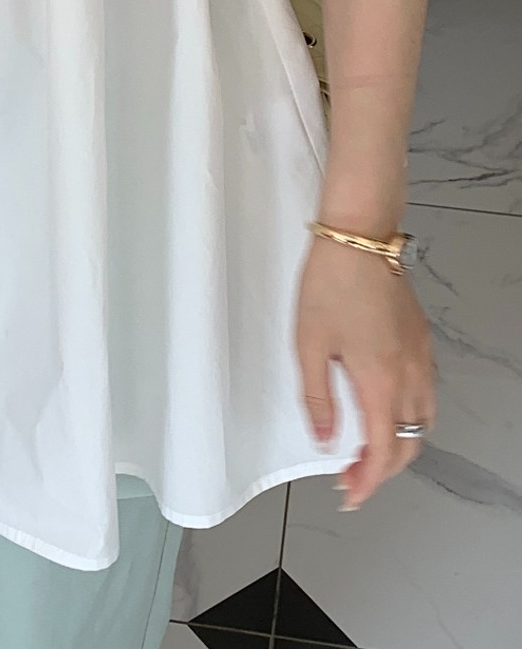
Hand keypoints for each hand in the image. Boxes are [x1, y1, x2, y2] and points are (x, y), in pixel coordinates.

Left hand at [295, 234, 436, 509]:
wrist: (358, 238)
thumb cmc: (328, 285)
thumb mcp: (308, 343)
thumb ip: (317, 397)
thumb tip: (326, 439)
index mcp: (380, 380)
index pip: (384, 451)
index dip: (368, 481)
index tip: (349, 494)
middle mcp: (410, 374)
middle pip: (409, 443)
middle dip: (382, 469)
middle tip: (351, 478)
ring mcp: (420, 356)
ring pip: (422, 421)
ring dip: (399, 444)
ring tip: (367, 450)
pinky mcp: (420, 339)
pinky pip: (425, 394)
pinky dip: (409, 417)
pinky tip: (386, 410)